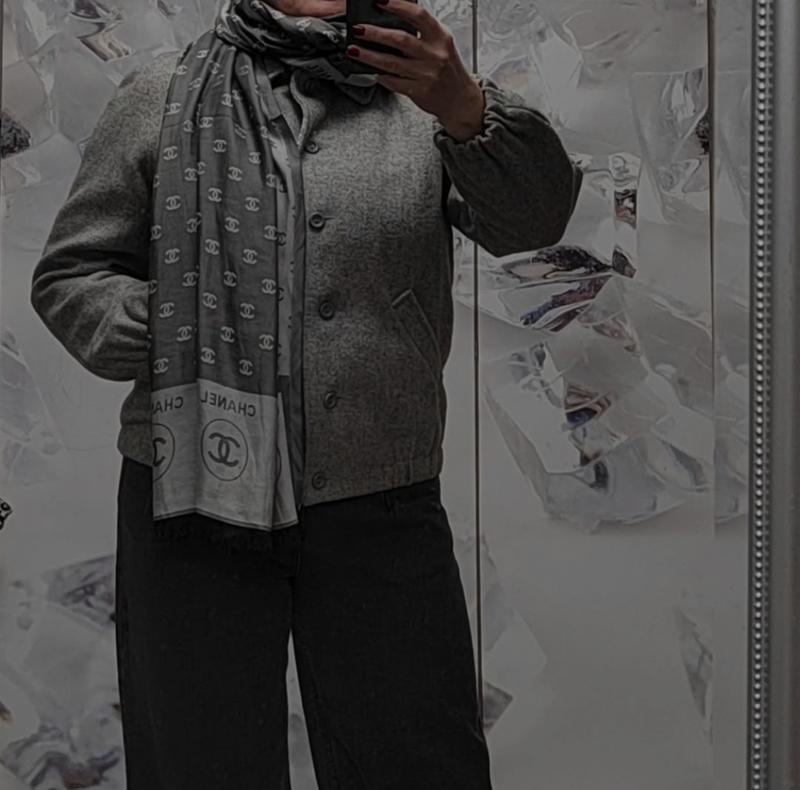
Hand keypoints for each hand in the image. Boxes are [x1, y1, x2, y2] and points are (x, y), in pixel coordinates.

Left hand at [346, 0, 485, 141]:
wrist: (460, 99)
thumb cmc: (448, 69)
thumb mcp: (441, 43)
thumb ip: (422, 31)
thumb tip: (394, 17)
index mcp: (441, 37)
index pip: (418, 15)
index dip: (398, 6)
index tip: (380, 1)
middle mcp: (435, 55)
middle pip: (401, 39)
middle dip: (375, 33)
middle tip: (359, 29)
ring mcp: (427, 74)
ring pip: (392, 63)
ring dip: (370, 56)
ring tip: (355, 50)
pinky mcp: (419, 91)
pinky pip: (395, 83)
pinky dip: (381, 76)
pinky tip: (371, 71)